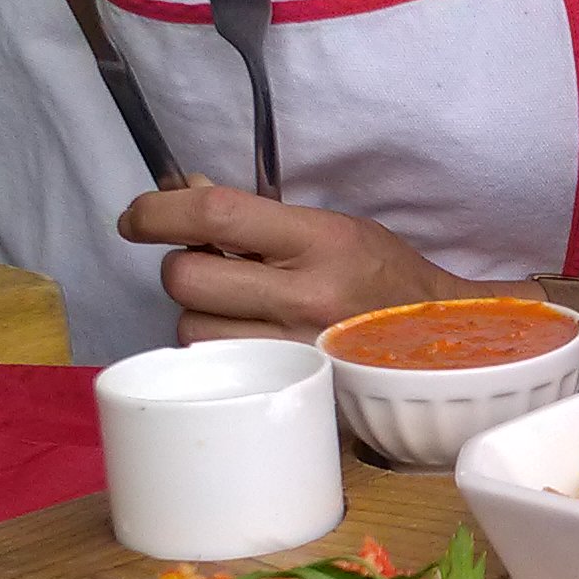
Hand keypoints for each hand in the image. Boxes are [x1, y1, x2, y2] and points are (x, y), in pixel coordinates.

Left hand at [116, 182, 461, 341]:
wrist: (443, 343)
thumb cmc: (384, 278)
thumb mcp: (332, 228)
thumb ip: (259, 216)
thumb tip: (184, 192)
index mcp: (320, 240)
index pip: (216, 214)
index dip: (159, 211)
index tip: (135, 217)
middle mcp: (306, 295)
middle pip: (188, 278)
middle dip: (182, 267)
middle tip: (207, 266)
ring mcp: (296, 348)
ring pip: (192, 331)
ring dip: (197, 315)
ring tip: (234, 308)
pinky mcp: (291, 386)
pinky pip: (219, 368)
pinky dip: (215, 351)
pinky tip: (241, 340)